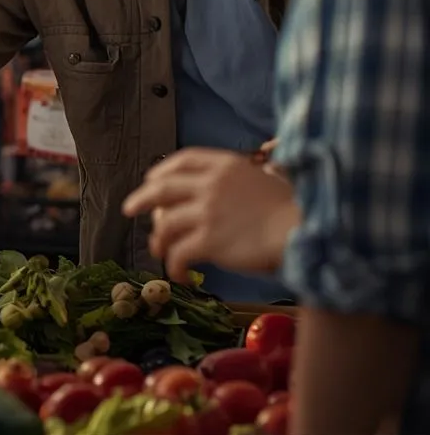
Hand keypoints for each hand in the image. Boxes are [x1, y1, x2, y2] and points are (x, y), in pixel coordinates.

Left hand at [122, 148, 298, 282]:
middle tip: (129, 210)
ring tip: (158, 251)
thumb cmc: (292, 211)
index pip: (183, 159)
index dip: (162, 170)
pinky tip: (179, 275)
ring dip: (158, 240)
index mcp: (225, 165)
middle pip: (162, 188)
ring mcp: (207, 211)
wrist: (304, 233)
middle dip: (141, 199)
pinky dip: (173, 265)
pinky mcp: (208, 239)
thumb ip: (240, 180)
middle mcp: (211, 184)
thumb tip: (229, 186)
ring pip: (165, 224)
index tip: (151, 179)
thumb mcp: (265, 179)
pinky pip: (178, 253)